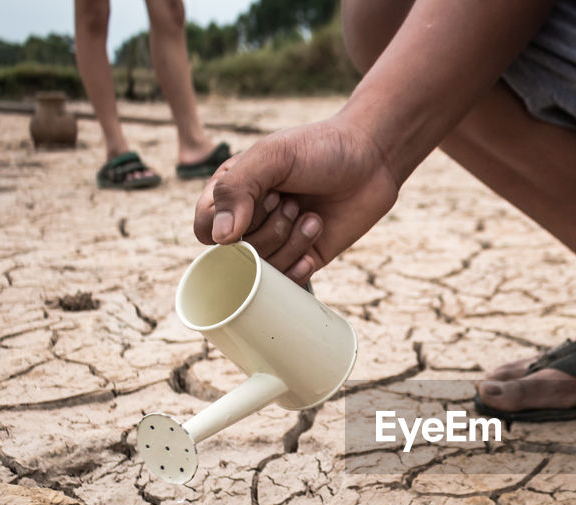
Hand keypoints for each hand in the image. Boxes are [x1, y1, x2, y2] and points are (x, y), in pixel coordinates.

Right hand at [193, 119, 399, 285]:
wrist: (371, 160)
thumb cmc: (318, 149)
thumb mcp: (271, 157)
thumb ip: (236, 190)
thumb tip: (219, 239)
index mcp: (232, 193)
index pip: (204, 230)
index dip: (226, 226)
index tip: (261, 198)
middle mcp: (250, 221)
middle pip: (235, 256)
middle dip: (267, 230)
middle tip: (292, 201)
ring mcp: (278, 242)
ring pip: (263, 272)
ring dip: (288, 243)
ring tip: (311, 216)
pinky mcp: (304, 258)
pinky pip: (287, 283)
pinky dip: (298, 268)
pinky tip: (313, 247)